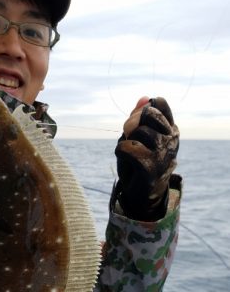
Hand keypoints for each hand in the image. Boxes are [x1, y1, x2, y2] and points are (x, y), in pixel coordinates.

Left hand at [114, 96, 179, 220]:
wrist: (143, 193)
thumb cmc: (140, 160)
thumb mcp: (139, 135)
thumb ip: (139, 116)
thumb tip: (144, 98)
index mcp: (171, 128)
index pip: (160, 104)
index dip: (143, 110)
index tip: (140, 123)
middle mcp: (171, 139)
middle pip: (148, 114)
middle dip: (133, 123)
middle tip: (130, 137)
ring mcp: (163, 153)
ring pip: (139, 132)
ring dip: (126, 140)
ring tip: (130, 152)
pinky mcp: (150, 167)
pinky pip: (128, 148)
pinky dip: (121, 151)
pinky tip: (125, 159)